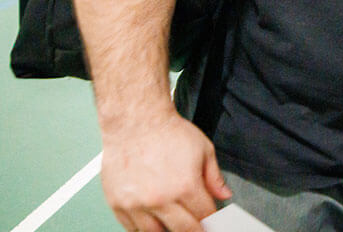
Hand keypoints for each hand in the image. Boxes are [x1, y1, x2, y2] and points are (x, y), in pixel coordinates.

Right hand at [100, 113, 231, 231]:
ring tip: (174, 223)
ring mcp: (137, 204)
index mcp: (186, 186)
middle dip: (194, 229)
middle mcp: (161, 199)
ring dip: (168, 230)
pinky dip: (144, 229)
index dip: (212, 222)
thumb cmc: (168, 132)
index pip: (205, 217)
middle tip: (197, 225)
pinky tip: (153, 222)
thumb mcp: (203, 150)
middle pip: (184, 230)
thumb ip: (214, 177)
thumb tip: (224, 195)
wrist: (135, 121)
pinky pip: (132, 229)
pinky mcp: (118, 204)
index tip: (213, 222)